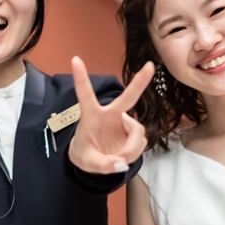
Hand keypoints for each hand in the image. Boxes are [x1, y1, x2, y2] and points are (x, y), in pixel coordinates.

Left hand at [67, 56, 153, 173]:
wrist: (93, 160)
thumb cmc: (85, 154)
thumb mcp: (87, 162)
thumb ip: (102, 165)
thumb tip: (121, 164)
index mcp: (91, 116)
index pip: (85, 95)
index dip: (81, 78)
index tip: (75, 59)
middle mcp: (110, 114)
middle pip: (127, 98)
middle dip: (139, 82)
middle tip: (149, 66)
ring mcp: (124, 122)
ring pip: (137, 133)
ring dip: (131, 149)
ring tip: (119, 160)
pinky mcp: (133, 131)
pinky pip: (141, 141)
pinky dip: (135, 153)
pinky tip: (125, 157)